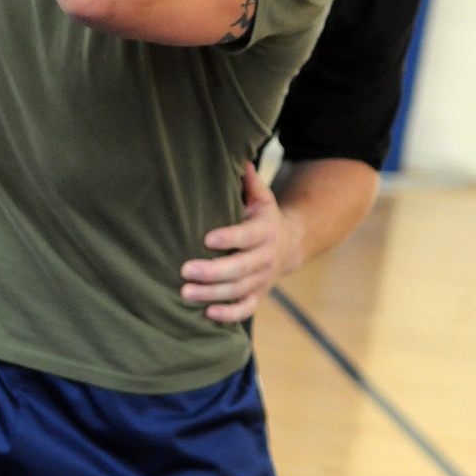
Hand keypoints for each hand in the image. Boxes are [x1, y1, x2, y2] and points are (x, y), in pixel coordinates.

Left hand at [180, 162, 298, 322]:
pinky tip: (207, 313)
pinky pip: (246, 309)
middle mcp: (265, 257)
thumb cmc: (264, 217)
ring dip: (213, 294)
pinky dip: (229, 315)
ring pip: (239, 291)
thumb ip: (250, 182)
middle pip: (240, 269)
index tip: (206, 239)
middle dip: (213, 272)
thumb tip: (240, 160)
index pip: (246, 236)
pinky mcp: (258, 295)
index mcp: (264, 230)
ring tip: (185, 292)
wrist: (290, 244)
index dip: (229, 239)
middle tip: (185, 270)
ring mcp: (262, 279)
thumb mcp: (262, 197)